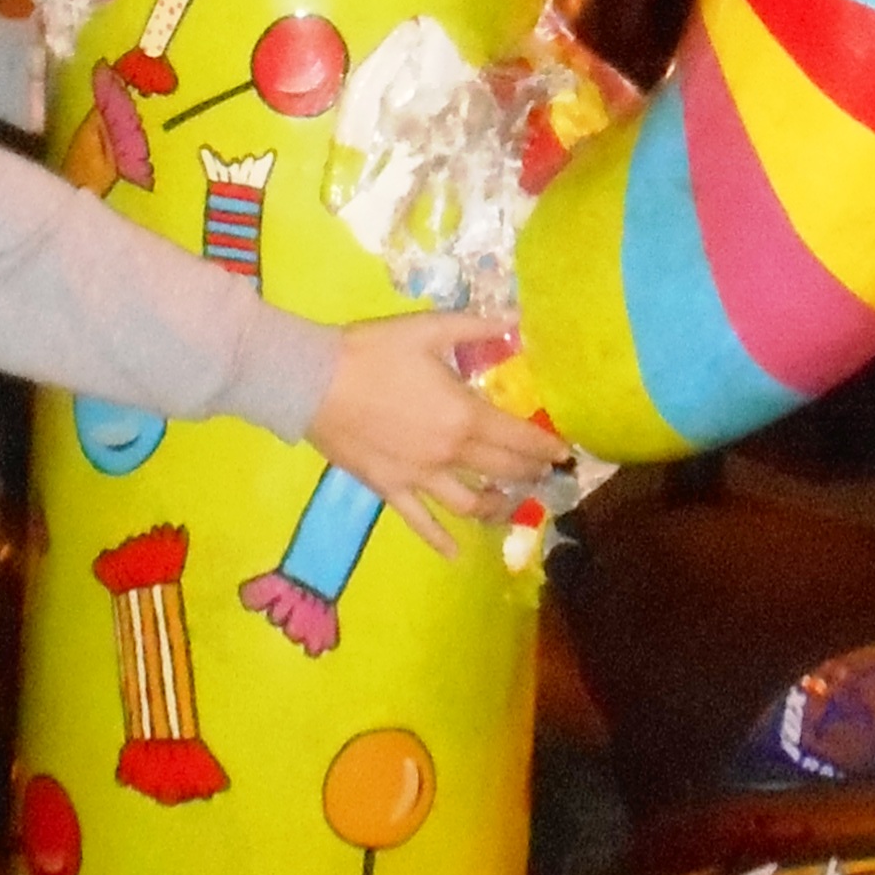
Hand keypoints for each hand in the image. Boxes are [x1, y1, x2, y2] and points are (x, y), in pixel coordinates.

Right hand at [307, 314, 554, 558]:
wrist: (311, 381)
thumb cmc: (371, 351)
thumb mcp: (428, 328)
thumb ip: (477, 327)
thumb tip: (517, 321)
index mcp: (465, 415)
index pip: (520, 438)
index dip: (547, 446)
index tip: (564, 451)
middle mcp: (450, 454)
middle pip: (503, 470)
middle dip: (531, 472)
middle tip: (545, 472)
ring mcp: (420, 478)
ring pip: (471, 503)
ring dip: (498, 506)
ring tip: (511, 504)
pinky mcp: (390, 489)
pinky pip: (421, 522)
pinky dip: (441, 540)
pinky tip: (455, 553)